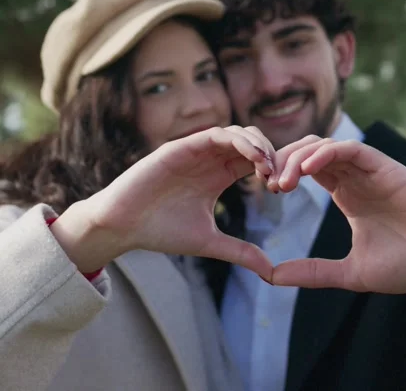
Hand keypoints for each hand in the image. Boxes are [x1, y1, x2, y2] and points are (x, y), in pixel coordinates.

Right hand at [51, 125, 274, 278]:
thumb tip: (270, 272)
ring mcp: (196, 149)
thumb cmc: (160, 230)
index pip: (254, 161)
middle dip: (271, 154)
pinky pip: (216, 135)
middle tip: (279, 177)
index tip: (282, 189)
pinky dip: (238, 142)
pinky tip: (252, 158)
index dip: (273, 168)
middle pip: (251, 142)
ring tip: (268, 168)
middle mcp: (210, 158)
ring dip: (258, 145)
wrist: (123, 226)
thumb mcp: (209, 242)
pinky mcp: (181, 146)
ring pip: (237, 133)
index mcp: (218, 175)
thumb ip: (239, 251)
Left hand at [269, 137, 405, 292]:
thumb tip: (272, 277)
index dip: (282, 172)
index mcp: (345, 192)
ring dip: (299, 157)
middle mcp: (354, 175)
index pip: (304, 168)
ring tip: (283, 182)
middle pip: (308, 151)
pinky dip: (327, 153)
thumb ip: (313, 272)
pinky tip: (308, 169)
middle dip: (283, 162)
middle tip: (268, 185)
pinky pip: (350, 149)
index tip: (266, 192)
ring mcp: (369, 169)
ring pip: (325, 145)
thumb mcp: (351, 273)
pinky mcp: (384, 167)